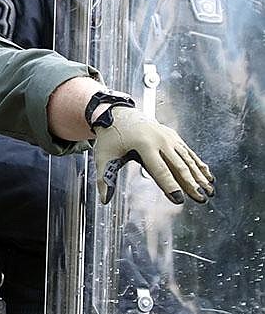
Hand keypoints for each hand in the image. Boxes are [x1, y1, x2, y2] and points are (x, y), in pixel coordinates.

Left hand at [92, 108, 214, 204]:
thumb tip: (105, 200)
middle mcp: (160, 140)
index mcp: (144, 144)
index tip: (179, 199)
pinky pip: (188, 152)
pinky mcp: (173, 136)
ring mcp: (168, 137)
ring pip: (187, 159)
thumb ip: (104, 179)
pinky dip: (198, 164)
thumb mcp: (103, 156)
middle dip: (191, 184)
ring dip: (200, 176)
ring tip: (210, 190)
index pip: (159, 170)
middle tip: (201, 198)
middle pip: (179, 165)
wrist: (118, 113)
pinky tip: (207, 176)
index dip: (170, 186)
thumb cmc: (110, 136)